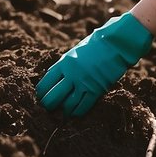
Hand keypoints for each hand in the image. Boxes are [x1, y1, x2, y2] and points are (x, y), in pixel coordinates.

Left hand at [36, 13, 153, 116]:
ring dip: (63, 111)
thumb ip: (65, 65)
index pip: (46, 82)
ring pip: (68, 104)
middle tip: (48, 108)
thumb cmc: (96, 44)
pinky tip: (75, 113)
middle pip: (54, 96)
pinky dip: (77, 112)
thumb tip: (56, 77)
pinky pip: (84, 106)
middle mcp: (72, 74)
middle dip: (49, 105)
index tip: (40, 96)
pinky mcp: (97, 90)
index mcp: (64, 62)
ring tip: (61, 113)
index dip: (41, 92)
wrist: (116, 43)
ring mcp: (84, 83)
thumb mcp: (75, 52)